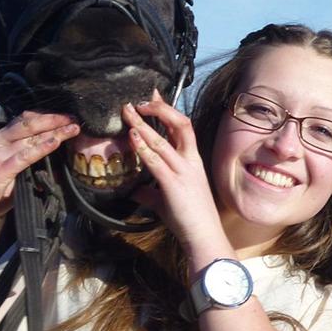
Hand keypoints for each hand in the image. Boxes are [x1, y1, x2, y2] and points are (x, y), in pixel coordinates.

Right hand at [0, 112, 78, 230]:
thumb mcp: (10, 173)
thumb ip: (27, 165)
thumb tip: (55, 165)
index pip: (24, 121)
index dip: (45, 116)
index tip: (65, 116)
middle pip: (30, 124)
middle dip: (54, 119)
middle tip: (74, 118)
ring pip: (30, 136)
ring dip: (54, 131)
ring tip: (72, 128)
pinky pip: (24, 155)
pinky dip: (41, 148)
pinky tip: (55, 143)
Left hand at [123, 92, 226, 256]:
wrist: (203, 236)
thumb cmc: (188, 218)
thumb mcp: (166, 200)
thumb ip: (150, 191)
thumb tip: (132, 189)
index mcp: (191, 160)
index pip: (182, 126)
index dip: (167, 108)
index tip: (153, 94)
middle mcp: (190, 161)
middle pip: (180, 124)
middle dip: (159, 108)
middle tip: (139, 99)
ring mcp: (183, 171)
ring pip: (164, 140)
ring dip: (143, 124)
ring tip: (128, 111)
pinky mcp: (174, 184)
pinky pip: (156, 161)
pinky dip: (143, 147)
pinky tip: (132, 136)